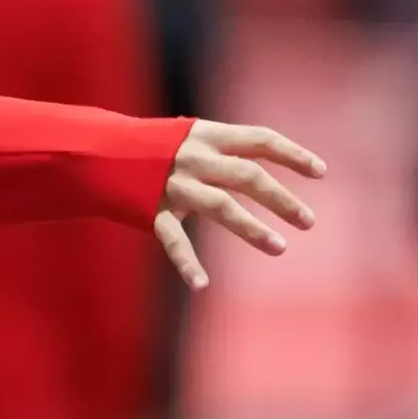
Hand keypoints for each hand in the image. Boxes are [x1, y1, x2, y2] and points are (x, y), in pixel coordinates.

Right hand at [157, 120, 325, 290]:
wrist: (96, 153)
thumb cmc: (151, 148)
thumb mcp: (189, 138)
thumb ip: (223, 152)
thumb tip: (266, 169)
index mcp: (207, 134)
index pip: (260, 140)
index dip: (293, 154)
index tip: (321, 172)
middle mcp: (194, 158)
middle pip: (248, 176)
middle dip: (281, 199)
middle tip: (308, 221)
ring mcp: (173, 184)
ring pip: (221, 207)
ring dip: (252, 228)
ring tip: (280, 248)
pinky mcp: (151, 210)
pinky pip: (173, 239)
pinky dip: (187, 263)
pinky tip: (201, 284)